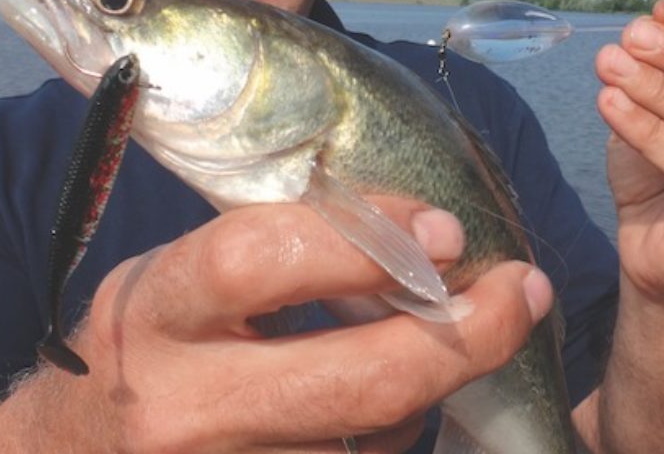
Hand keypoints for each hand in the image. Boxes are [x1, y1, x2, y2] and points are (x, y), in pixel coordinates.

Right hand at [50, 197, 552, 452]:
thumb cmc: (142, 349)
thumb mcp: (177, 279)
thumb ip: (274, 253)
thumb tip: (418, 239)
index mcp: (153, 314)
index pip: (259, 260)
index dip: (367, 241)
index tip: (447, 231)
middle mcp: (180, 407)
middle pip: (352, 384)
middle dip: (459, 339)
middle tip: (521, 293)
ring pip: (372, 443)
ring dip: (431, 395)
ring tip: (443, 348)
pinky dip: (394, 441)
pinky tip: (396, 412)